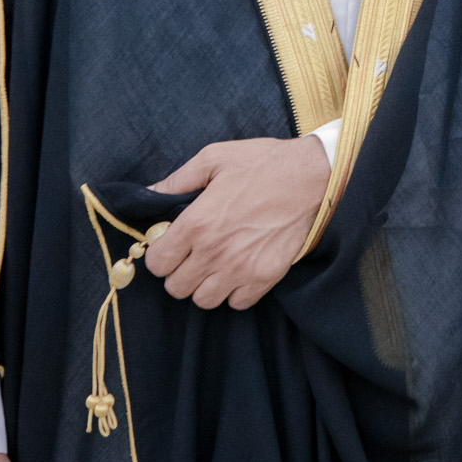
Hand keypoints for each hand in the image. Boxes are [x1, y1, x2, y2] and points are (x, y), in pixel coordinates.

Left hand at [144, 135, 330, 309]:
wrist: (312, 176)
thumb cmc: (263, 164)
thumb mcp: (214, 158)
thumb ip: (177, 180)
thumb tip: (149, 192)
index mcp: (196, 223)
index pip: (157, 263)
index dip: (160, 254)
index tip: (171, 245)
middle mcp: (214, 252)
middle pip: (176, 287)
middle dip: (179, 271)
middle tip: (192, 255)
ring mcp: (241, 269)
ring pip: (203, 300)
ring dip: (204, 285)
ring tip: (215, 265)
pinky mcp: (265, 278)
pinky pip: (236, 303)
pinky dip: (233, 292)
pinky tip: (238, 270)